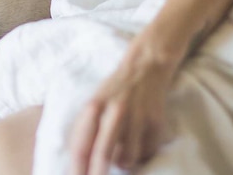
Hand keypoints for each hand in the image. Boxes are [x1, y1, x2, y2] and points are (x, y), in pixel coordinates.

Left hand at [70, 53, 176, 174]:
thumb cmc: (114, 90)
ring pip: (127, 159)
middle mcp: (115, 112)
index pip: (81, 146)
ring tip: (122, 151)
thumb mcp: (93, 103)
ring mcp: (137, 118)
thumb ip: (85, 130)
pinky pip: (146, 153)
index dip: (77, 169)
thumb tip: (76, 162)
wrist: (145, 67)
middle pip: (103, 154)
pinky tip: (139, 140)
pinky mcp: (156, 123)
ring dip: (123, 162)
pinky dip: (141, 153)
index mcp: (94, 108)